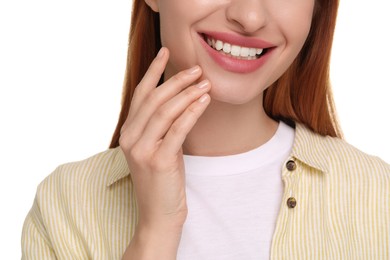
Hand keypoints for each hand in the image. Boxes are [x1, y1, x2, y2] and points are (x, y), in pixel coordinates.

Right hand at [120, 47, 210, 258]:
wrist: (158, 215)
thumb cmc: (162, 181)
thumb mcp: (157, 148)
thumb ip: (161, 126)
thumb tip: (180, 99)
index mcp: (128, 132)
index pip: (140, 94)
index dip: (153, 71)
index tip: (166, 52)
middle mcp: (130, 138)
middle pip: (154, 99)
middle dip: (176, 80)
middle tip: (197, 69)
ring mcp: (142, 150)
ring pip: (165, 111)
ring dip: (187, 93)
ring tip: (206, 83)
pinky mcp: (159, 161)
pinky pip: (177, 129)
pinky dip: (192, 112)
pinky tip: (203, 101)